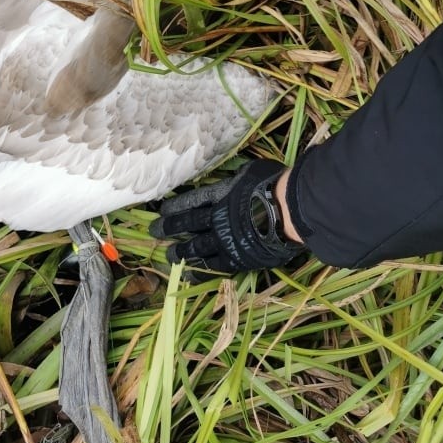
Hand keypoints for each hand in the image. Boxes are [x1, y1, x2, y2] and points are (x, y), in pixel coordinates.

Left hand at [150, 159, 303, 274]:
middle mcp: (218, 217)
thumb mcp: (252, 170)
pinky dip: (198, 270)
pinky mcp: (236, 259)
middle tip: (154, 230)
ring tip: (167, 254)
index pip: (193, 200)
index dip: (177, 205)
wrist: (288, 211)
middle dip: (169, 227)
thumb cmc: (274, 185)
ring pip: (196, 246)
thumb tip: (236, 173)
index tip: (163, 209)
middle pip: (188, 223)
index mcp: (221, 194)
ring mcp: (225, 239)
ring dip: (180, 250)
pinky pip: (212, 266)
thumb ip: (240, 175)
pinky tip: (186, 272)